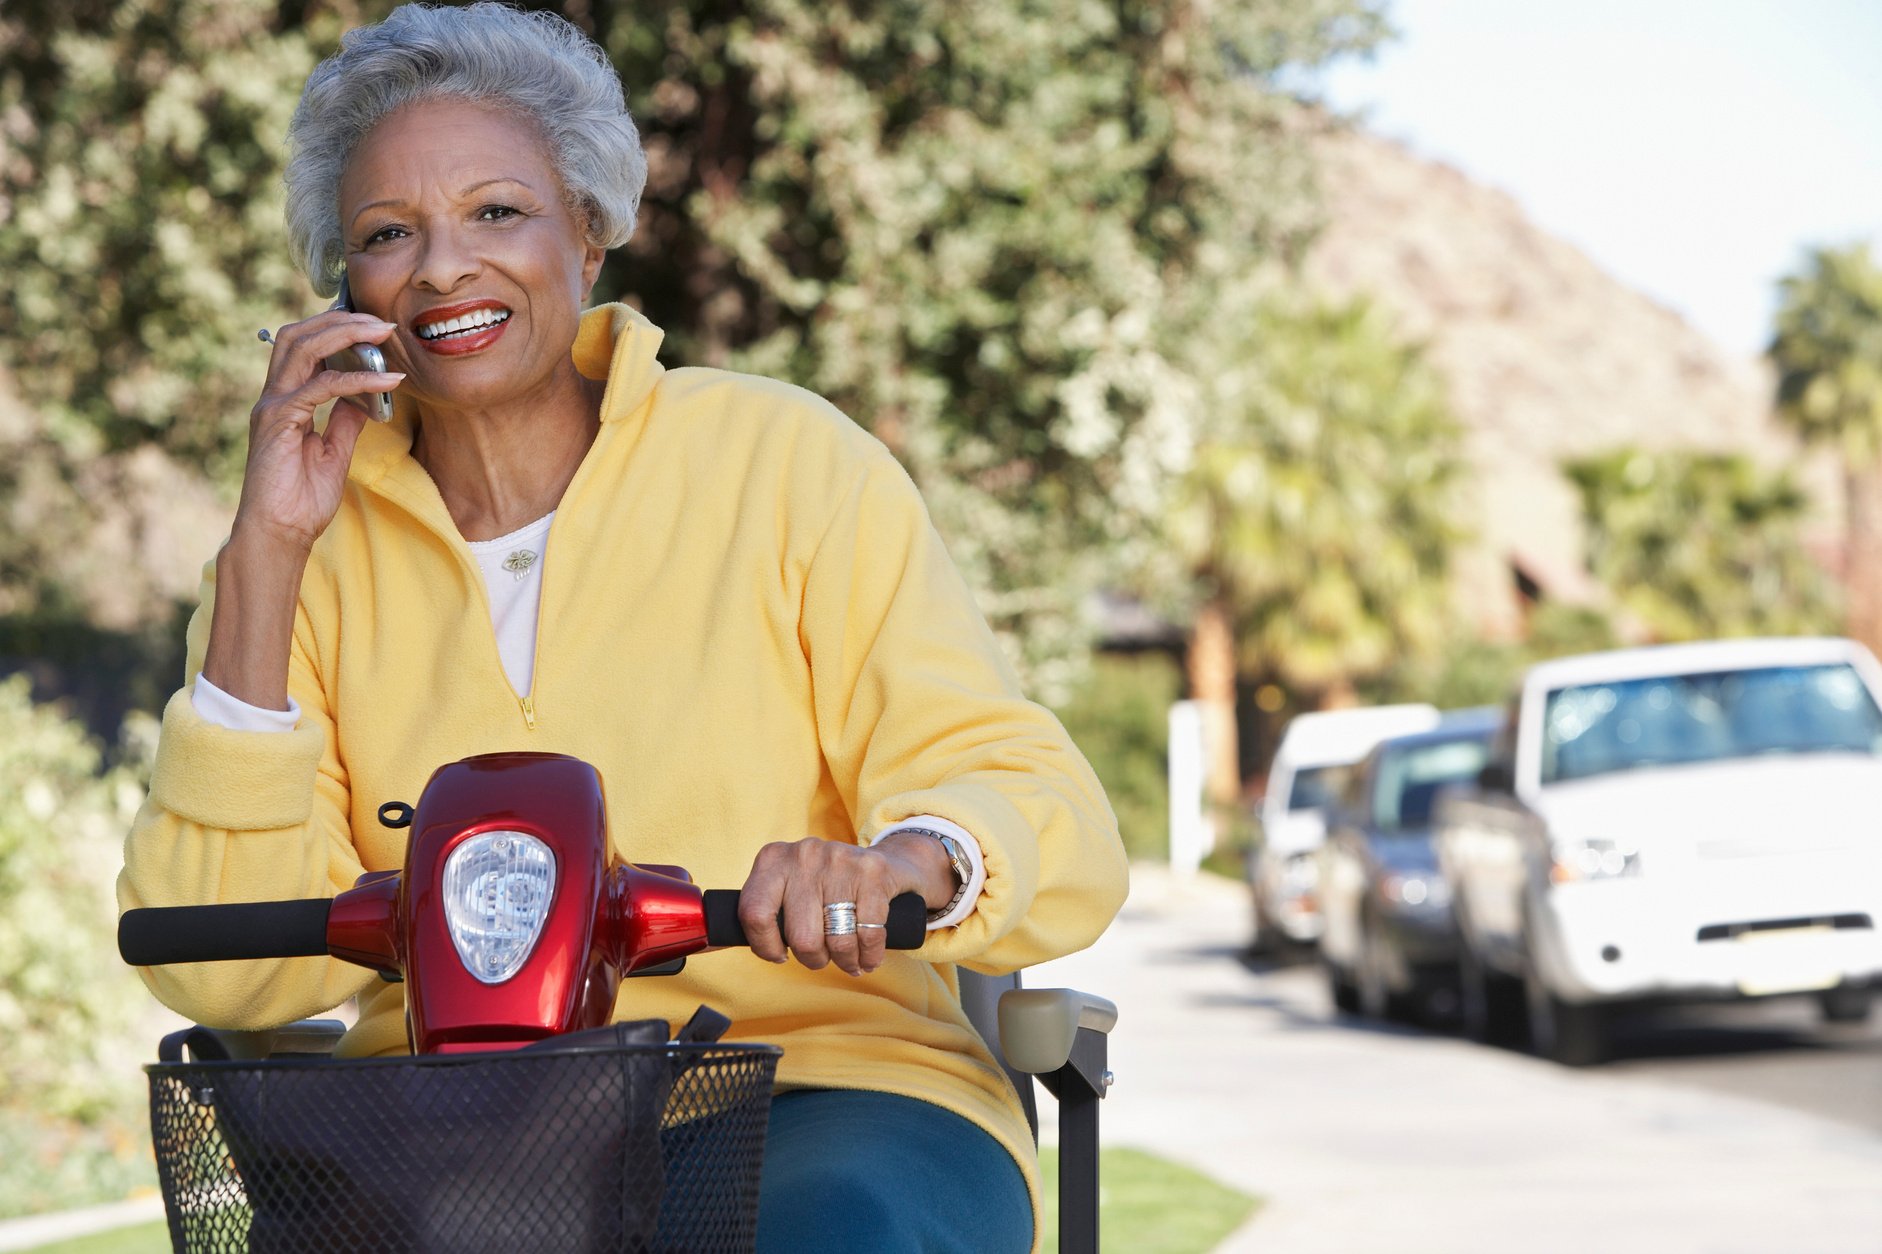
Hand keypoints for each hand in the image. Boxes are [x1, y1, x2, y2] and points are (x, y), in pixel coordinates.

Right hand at [234, 310, 403, 557]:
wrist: (280, 534)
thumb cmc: (301, 500)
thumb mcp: (334, 452)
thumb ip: (346, 420)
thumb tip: (367, 396)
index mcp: (285, 400)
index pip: (305, 346)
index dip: (338, 329)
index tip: (377, 329)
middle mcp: (274, 396)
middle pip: (299, 334)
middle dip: (341, 319)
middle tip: (383, 320)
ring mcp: (273, 406)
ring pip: (304, 347)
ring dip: (346, 333)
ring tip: (384, 332)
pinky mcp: (279, 421)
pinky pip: (322, 386)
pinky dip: (358, 379)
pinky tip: (388, 379)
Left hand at [738, 837, 946, 975]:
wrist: (888, 862)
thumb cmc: (829, 887)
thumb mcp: (791, 887)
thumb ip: (765, 910)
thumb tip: (719, 942)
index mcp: (773, 858)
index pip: (754, 914)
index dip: (765, 946)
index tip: (779, 955)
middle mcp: (804, 854)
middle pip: (799, 935)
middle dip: (813, 959)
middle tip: (822, 959)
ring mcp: (839, 860)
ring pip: (835, 939)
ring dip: (845, 961)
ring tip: (849, 961)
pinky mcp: (873, 872)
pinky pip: (868, 933)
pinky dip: (869, 955)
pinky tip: (868, 957)